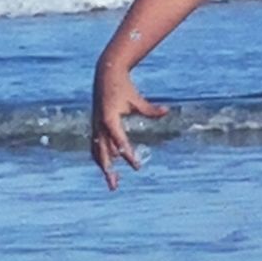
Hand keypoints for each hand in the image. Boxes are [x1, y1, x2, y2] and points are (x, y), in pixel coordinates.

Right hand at [91, 64, 168, 190]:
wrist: (105, 74)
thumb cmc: (124, 87)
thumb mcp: (137, 99)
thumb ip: (150, 109)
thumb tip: (167, 111)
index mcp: (109, 118)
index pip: (119, 140)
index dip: (127, 153)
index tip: (135, 165)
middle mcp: (99, 125)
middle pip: (103, 152)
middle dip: (109, 170)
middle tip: (116, 185)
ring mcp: (95, 126)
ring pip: (97, 152)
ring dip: (104, 167)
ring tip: (112, 182)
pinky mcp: (94, 126)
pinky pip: (95, 146)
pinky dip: (101, 157)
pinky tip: (109, 167)